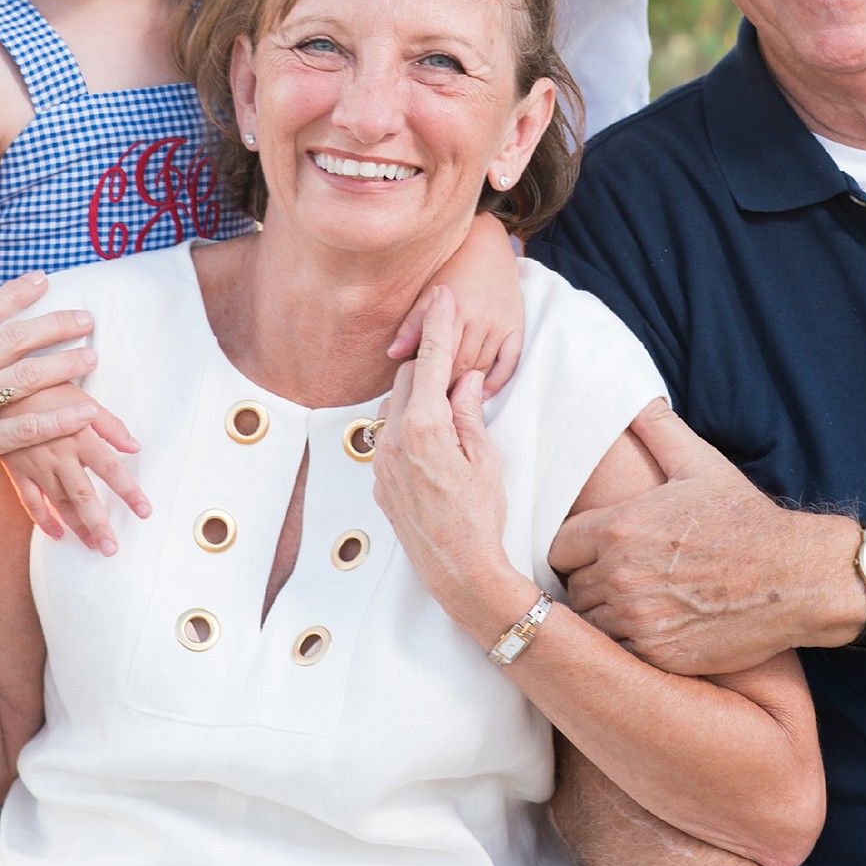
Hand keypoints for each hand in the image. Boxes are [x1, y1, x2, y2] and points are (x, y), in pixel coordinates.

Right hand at [0, 275, 100, 551]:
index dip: (14, 295)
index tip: (43, 279)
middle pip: (12, 339)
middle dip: (54, 324)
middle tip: (86, 318)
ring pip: (25, 377)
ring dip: (64, 365)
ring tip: (92, 358)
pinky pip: (27, 428)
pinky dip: (59, 419)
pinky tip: (85, 413)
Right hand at [0, 400, 147, 554]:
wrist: (2, 388)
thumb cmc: (48, 389)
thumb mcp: (83, 400)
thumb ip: (111, 425)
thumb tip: (135, 446)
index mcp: (79, 437)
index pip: (110, 469)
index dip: (128, 491)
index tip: (145, 511)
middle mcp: (59, 456)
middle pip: (83, 495)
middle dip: (99, 524)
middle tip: (113, 548)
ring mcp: (36, 467)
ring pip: (59, 503)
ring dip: (77, 527)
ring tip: (94, 546)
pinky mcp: (18, 471)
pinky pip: (31, 501)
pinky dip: (44, 520)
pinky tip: (58, 535)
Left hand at [372, 289, 529, 637]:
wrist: (459, 570)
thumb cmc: (480, 516)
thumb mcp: (486, 458)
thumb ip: (470, 412)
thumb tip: (465, 380)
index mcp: (426, 427)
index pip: (431, 361)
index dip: (439, 324)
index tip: (442, 295)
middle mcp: (394, 439)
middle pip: (407, 380)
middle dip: (429, 368)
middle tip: (458, 370)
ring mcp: (382, 462)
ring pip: (395, 408)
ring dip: (418, 400)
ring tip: (450, 415)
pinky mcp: (379, 481)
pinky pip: (390, 438)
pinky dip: (410, 430)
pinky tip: (435, 448)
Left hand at [387, 214, 524, 393]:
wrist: (488, 247)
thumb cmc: (452, 271)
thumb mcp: (427, 293)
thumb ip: (412, 325)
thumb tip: (393, 353)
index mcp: (455, 308)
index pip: (439, 356)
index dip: (427, 379)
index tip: (415, 396)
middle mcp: (481, 316)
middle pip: (461, 364)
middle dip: (445, 386)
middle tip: (430, 406)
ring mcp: (501, 323)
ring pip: (482, 365)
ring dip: (466, 385)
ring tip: (449, 403)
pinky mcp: (516, 327)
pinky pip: (509, 362)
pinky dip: (496, 380)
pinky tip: (481, 393)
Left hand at [548, 404, 856, 672]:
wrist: (797, 577)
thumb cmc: (746, 520)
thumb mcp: (700, 464)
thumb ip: (657, 430)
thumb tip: (634, 399)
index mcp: (620, 527)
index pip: (558, 547)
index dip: (574, 550)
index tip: (593, 552)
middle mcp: (621, 576)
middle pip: (572, 588)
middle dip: (589, 582)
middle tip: (619, 579)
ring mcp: (639, 619)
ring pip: (591, 624)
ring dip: (606, 616)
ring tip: (636, 604)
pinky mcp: (659, 654)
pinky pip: (619, 653)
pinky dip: (629, 643)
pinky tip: (655, 626)